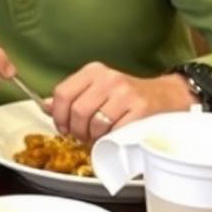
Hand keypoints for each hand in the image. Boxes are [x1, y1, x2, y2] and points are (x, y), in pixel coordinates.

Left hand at [50, 64, 194, 142]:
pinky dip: (109, 140)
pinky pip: (115, 131)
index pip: (62, 93)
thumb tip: (45, 105)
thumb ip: (72, 96)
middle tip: (80, 136)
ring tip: (96, 138)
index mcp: (93, 71)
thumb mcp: (97, 88)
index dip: (58, 114)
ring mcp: (125, 93)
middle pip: (77, 110)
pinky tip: (111, 138)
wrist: (166, 96)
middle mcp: (108, 79)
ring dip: (92, 137)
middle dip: (75, 130)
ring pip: (95, 123)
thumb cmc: (127, 95)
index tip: (62, 127)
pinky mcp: (141, 109)